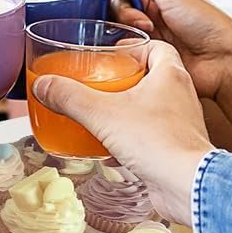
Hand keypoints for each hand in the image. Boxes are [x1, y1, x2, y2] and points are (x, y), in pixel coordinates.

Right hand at [29, 40, 211, 224]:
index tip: (113, 57)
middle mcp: (182, 96)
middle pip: (152, 78)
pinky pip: (152, 138)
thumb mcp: (102, 113)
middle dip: (126, 82)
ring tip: (103, 118)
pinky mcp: (177, 149)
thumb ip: (70, 97)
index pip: (157, 47)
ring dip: (128, 113)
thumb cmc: (158, 142)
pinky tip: (111, 152)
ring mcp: (181, 124)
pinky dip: (132, 142)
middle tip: (102, 86)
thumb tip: (44, 85)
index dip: (134, 49)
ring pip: (152, 109)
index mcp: (171, 75)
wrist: (186, 185)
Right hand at [103, 0, 231, 102]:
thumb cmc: (207, 25)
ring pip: (117, 32)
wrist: (223, 61)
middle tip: (144, 22)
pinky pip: (123, 54)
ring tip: (148, 36)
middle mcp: (150, 17)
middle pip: (116, 11)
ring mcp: (147, 39)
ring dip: (127, 32)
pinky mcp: (145, 61)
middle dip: (125, 13)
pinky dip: (126, 51)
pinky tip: (139, 51)